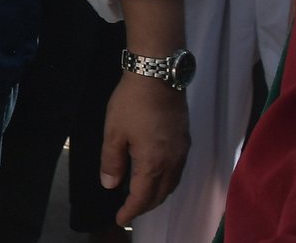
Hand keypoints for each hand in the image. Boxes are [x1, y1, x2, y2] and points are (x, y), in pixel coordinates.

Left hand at [100, 72, 189, 224]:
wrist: (158, 76)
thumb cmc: (131, 103)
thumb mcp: (113, 132)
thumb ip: (111, 161)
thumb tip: (110, 186)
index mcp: (153, 163)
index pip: (142, 197)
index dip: (130, 210)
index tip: (119, 218)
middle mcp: (172, 162)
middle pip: (160, 194)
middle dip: (144, 206)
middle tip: (128, 210)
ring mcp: (182, 152)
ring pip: (171, 184)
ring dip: (156, 194)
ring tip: (140, 197)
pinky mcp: (185, 141)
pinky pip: (177, 172)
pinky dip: (165, 181)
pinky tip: (155, 176)